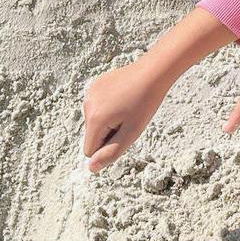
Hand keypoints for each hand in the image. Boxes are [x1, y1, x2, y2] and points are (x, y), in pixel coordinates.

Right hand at [82, 58, 172, 172]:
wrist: (152, 72)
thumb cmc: (145, 103)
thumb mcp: (131, 133)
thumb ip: (110, 152)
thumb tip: (91, 168)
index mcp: (95, 119)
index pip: (90, 150)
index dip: (108, 146)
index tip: (124, 131)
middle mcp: (87, 105)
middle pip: (92, 135)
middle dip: (108, 132)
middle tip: (128, 118)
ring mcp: (89, 93)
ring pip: (94, 121)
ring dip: (108, 120)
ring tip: (127, 106)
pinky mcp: (94, 85)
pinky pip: (96, 106)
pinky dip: (107, 106)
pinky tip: (123, 96)